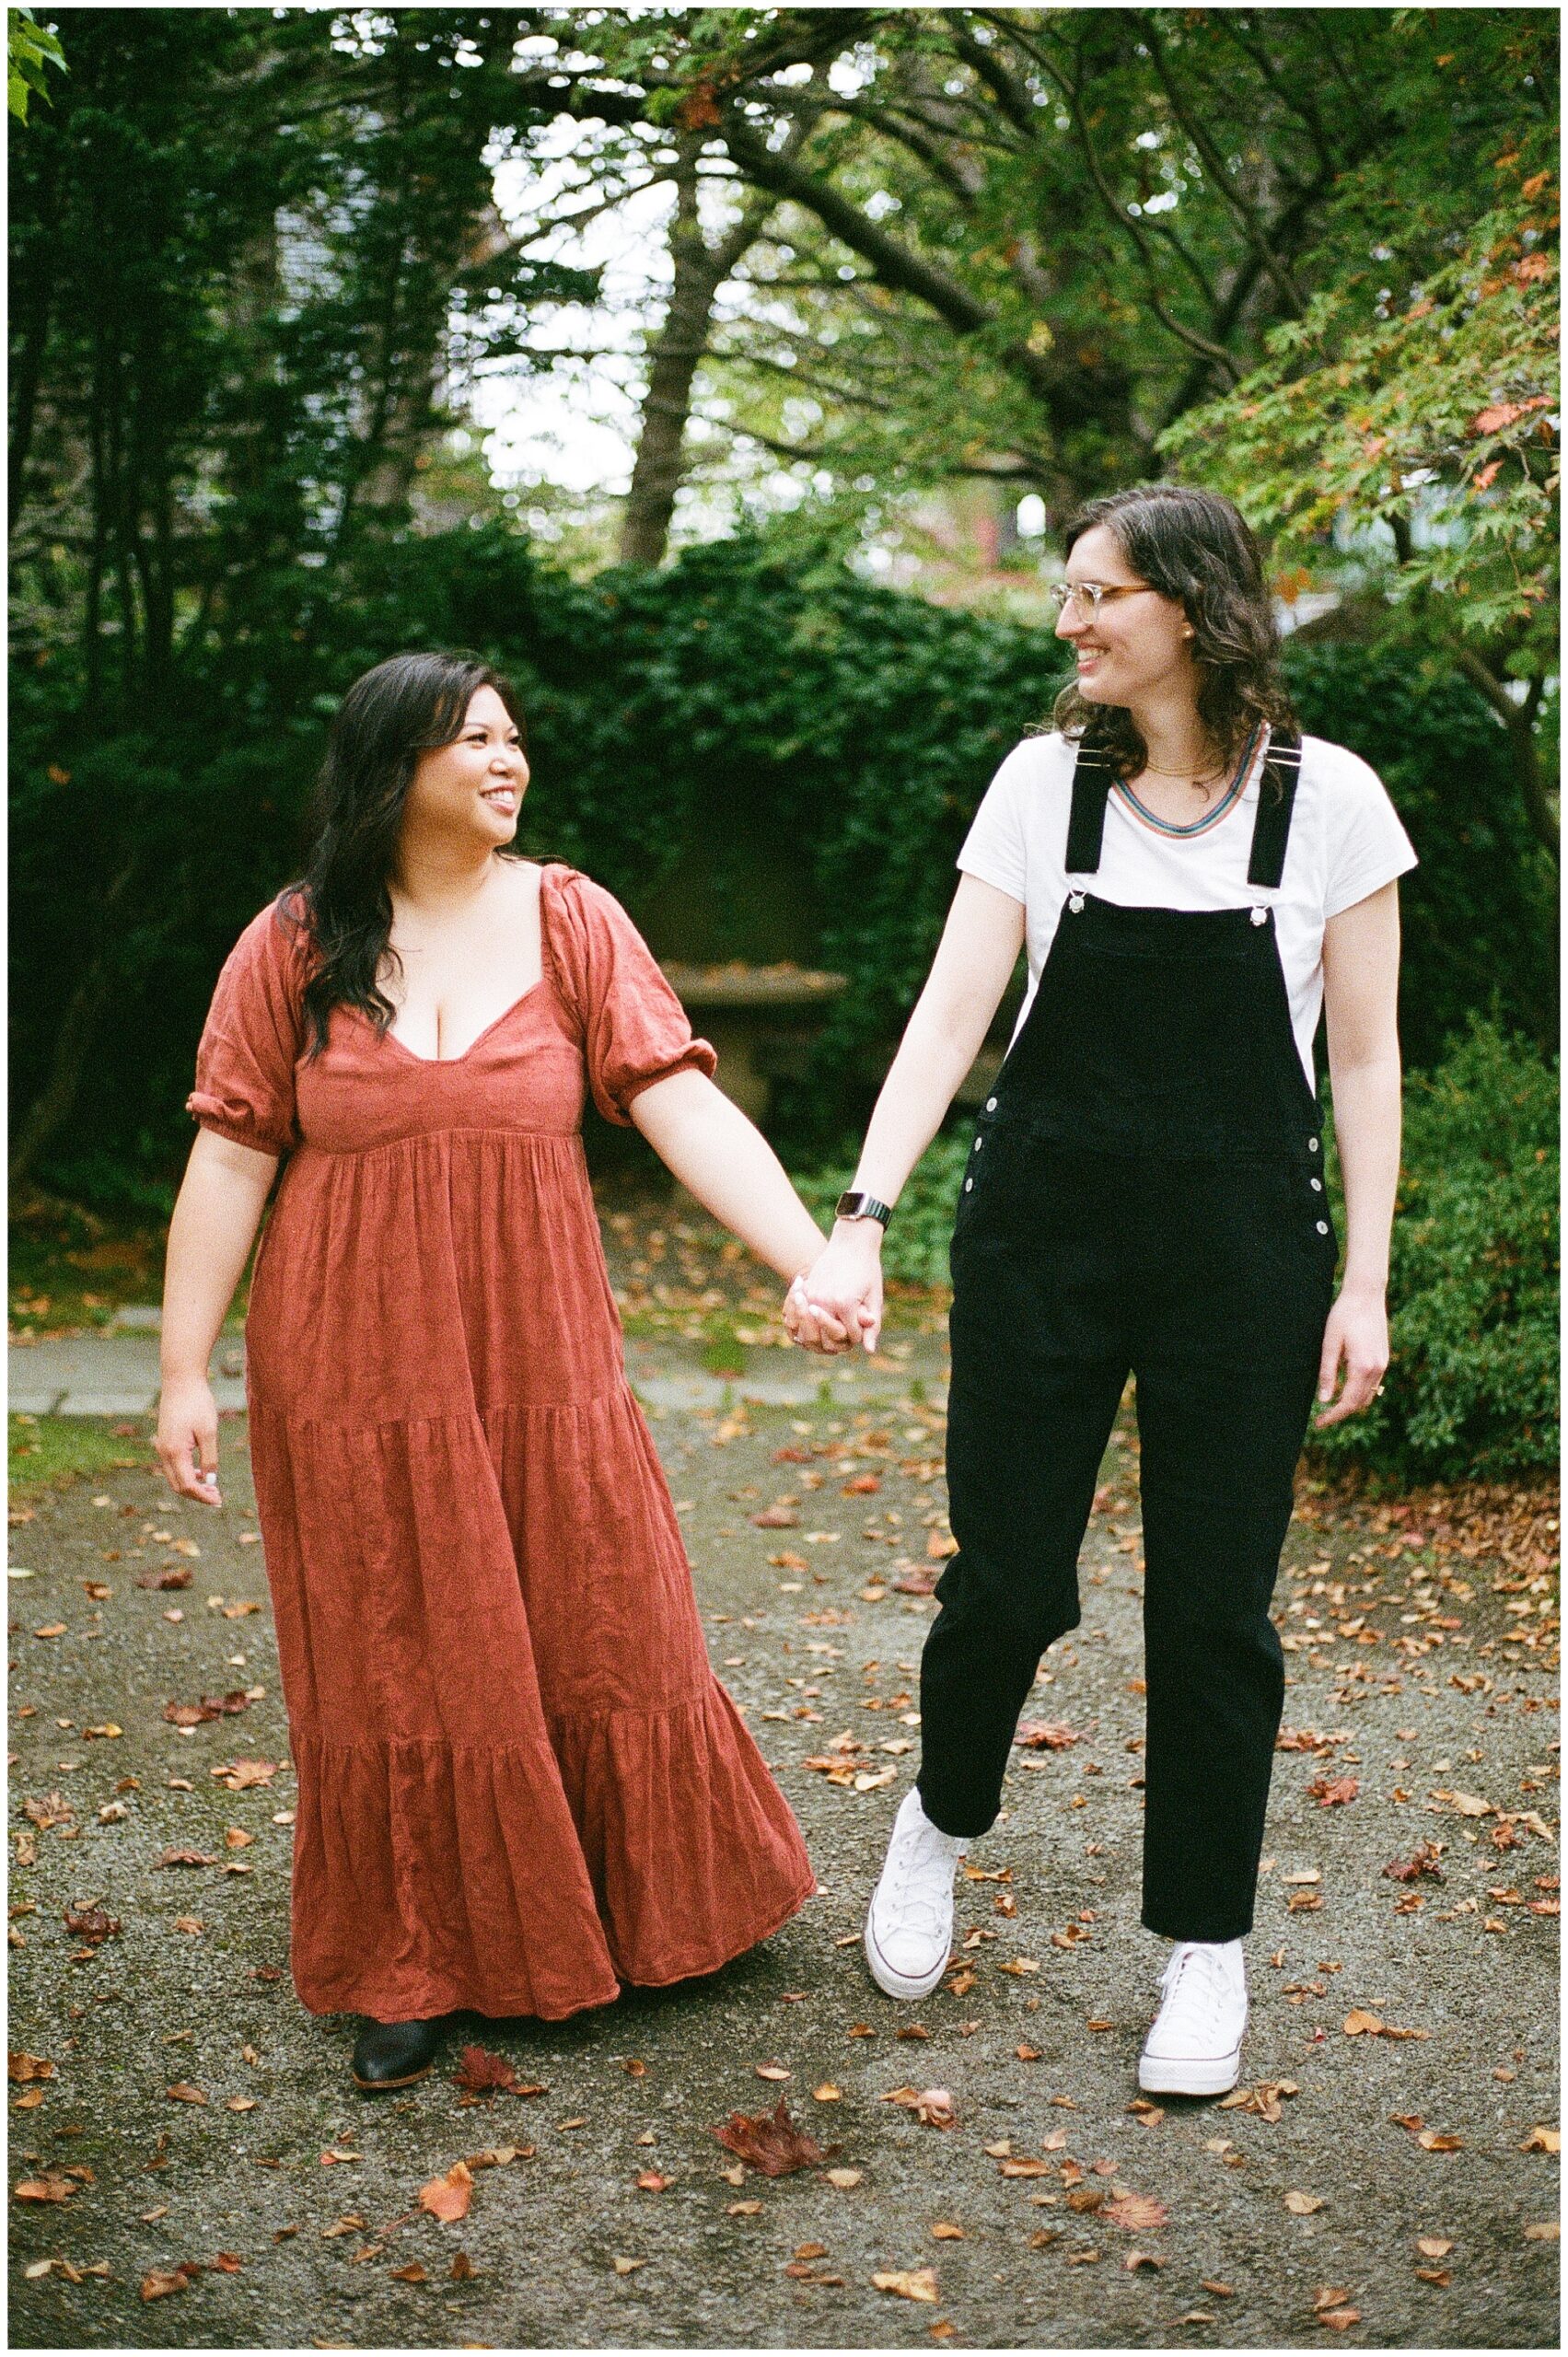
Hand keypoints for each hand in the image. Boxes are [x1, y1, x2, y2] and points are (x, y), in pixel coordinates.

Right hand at [156, 1371, 223, 1505]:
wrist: (181, 1380)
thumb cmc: (197, 1403)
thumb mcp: (209, 1431)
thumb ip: (210, 1457)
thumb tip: (210, 1481)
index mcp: (174, 1451)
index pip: (187, 1485)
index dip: (203, 1496)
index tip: (219, 1501)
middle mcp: (164, 1452)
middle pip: (178, 1485)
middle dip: (197, 1495)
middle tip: (217, 1497)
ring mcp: (162, 1447)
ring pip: (174, 1477)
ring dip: (191, 1485)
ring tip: (212, 1487)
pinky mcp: (165, 1441)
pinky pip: (173, 1466)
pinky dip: (187, 1474)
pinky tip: (202, 1472)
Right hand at [784, 1227, 884, 1355]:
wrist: (852, 1242)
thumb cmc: (868, 1269)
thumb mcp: (875, 1297)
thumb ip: (873, 1325)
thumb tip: (869, 1350)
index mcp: (845, 1304)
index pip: (850, 1336)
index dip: (858, 1335)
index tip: (862, 1328)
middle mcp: (824, 1301)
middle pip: (827, 1337)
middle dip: (838, 1340)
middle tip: (845, 1335)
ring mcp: (812, 1295)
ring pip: (811, 1329)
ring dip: (820, 1334)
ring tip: (828, 1331)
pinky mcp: (805, 1289)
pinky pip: (801, 1314)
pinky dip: (806, 1322)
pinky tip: (813, 1322)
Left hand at [1313, 1286, 1388, 1428]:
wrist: (1366, 1295)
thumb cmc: (1343, 1315)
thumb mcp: (1329, 1344)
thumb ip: (1327, 1373)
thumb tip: (1324, 1400)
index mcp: (1362, 1367)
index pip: (1348, 1402)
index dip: (1333, 1416)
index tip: (1319, 1424)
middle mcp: (1377, 1369)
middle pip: (1359, 1403)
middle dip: (1341, 1413)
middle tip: (1321, 1419)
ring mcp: (1383, 1364)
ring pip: (1368, 1396)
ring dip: (1351, 1404)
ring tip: (1331, 1406)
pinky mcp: (1383, 1358)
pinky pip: (1373, 1384)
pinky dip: (1359, 1392)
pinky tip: (1345, 1388)